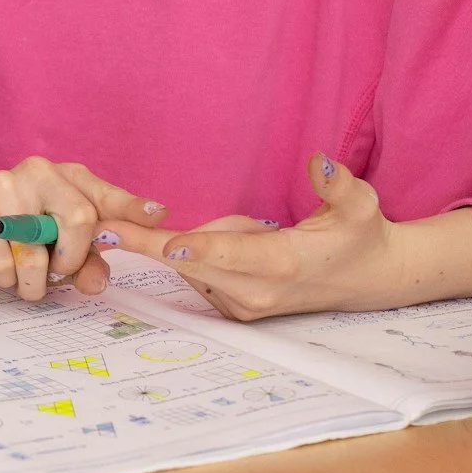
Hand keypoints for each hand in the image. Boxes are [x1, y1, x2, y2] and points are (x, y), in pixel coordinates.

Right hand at [0, 159, 167, 303]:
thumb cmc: (19, 240)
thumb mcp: (59, 251)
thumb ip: (87, 264)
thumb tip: (97, 280)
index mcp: (65, 177)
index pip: (105, 194)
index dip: (131, 208)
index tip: (157, 216)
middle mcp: (36, 171)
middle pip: (79, 216)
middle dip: (73, 259)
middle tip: (59, 275)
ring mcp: (0, 185)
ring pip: (36, 247)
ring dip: (35, 282)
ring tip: (28, 286)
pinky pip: (0, 257)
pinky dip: (5, 277)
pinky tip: (0, 272)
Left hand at [103, 152, 471, 319]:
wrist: (368, 279)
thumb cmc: (361, 234)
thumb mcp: (361, 204)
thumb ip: (339, 185)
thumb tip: (320, 163)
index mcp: (284, 263)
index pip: (233, 255)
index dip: (199, 247)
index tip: (166, 242)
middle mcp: (258, 291)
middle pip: (191, 265)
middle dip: (149, 243)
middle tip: (103, 227)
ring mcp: (244, 305)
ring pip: (191, 264)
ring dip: (194, 238)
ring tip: (252, 226)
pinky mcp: (235, 309)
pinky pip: (197, 272)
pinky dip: (201, 251)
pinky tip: (239, 241)